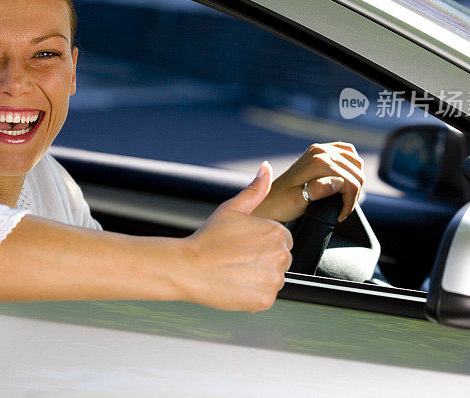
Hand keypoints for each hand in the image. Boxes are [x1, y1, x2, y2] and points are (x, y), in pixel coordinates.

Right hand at [180, 163, 292, 311]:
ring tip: (234, 271)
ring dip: (258, 278)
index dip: (260, 243)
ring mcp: (273, 280)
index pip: (281, 241)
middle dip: (262, 261)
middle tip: (236, 259)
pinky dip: (252, 295)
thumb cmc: (208, 238)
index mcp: (277, 232)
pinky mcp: (264, 300)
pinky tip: (235, 284)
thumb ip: (255, 189)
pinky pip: (265, 298)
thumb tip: (266, 168)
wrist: (188, 267)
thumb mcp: (232, 208)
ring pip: (273, 280)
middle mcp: (280, 256)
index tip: (242, 246)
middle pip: (279, 261)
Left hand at [257, 142, 364, 223]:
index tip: (340, 214)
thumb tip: (337, 182)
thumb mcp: (298, 201)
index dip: (349, 201)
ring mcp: (320, 149)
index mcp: (317, 161)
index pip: (350, 181)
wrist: (268, 200)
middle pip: (356, 172)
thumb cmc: (281, 204)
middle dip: (353, 194)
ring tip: (343, 199)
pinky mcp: (320, 152)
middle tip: (342, 210)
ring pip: (356, 163)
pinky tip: (345, 182)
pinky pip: (348, 154)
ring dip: (354, 182)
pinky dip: (352, 168)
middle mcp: (320, 151)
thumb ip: (318, 190)